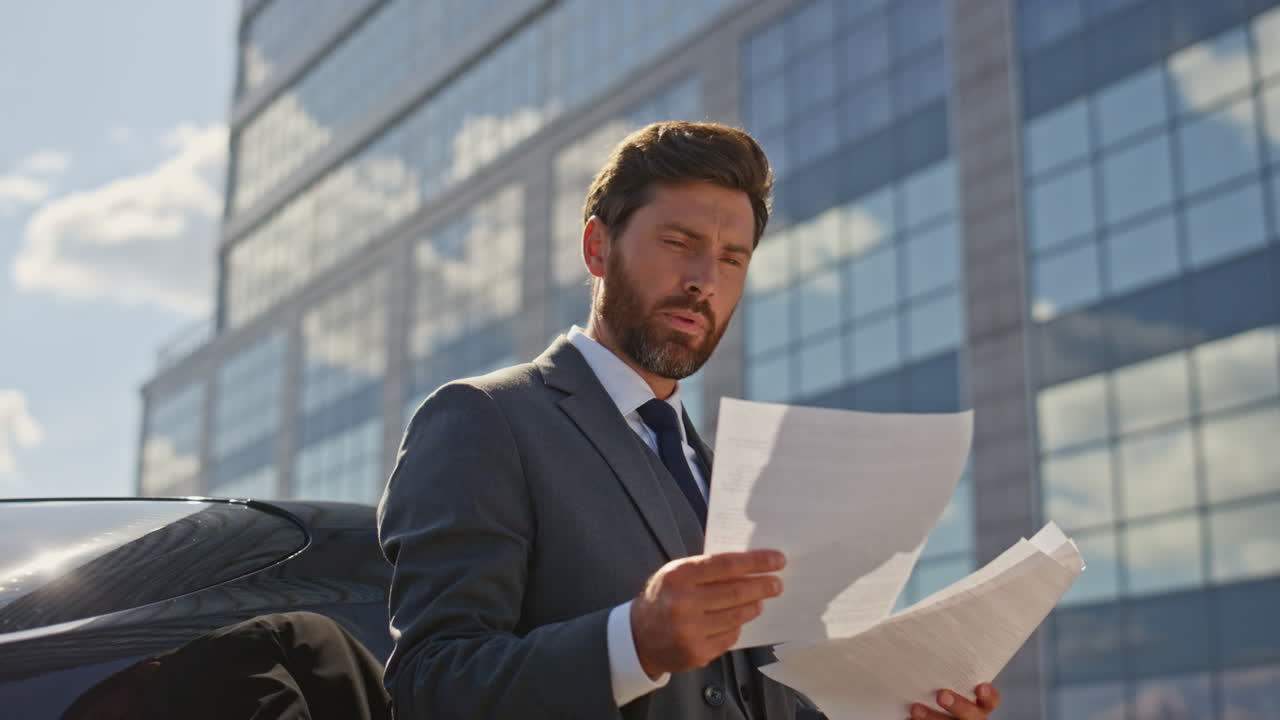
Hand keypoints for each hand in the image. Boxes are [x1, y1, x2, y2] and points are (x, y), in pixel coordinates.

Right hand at [630, 550, 784, 677]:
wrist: (638, 636)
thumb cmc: (663, 598)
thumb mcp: (676, 574)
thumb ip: (707, 568)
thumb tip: (748, 564)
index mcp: (679, 576)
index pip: (727, 565)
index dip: (756, 562)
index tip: (777, 560)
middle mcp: (683, 604)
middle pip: (736, 592)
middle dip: (762, 586)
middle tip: (776, 584)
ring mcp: (690, 631)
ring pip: (736, 616)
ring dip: (753, 607)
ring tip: (760, 601)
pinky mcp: (697, 653)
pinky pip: (729, 637)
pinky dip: (737, 626)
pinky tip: (738, 620)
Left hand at [909, 683, 1000, 719]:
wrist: (935, 707)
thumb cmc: (942, 688)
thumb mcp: (952, 681)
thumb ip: (950, 674)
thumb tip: (931, 645)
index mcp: (979, 705)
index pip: (990, 701)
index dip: (987, 695)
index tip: (980, 686)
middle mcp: (972, 718)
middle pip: (972, 716)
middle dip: (958, 706)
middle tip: (942, 695)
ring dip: (932, 717)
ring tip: (916, 708)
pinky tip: (908, 717)